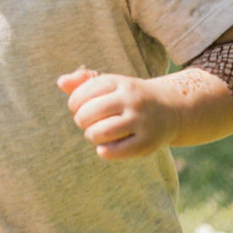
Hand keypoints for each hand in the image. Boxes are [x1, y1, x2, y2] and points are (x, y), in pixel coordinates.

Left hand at [57, 68, 180, 159]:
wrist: (171, 110)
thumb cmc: (131, 97)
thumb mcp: (111, 84)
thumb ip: (83, 81)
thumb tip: (60, 82)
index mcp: (120, 82)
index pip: (83, 93)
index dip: (74, 103)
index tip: (80, 107)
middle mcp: (131, 99)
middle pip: (88, 113)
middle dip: (81, 121)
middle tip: (88, 122)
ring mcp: (141, 121)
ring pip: (99, 133)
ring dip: (91, 136)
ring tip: (95, 134)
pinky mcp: (147, 143)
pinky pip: (113, 152)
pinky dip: (103, 151)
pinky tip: (105, 147)